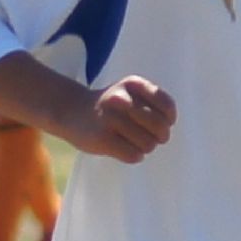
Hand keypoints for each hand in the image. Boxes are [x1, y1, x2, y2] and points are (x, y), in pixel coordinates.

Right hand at [59, 75, 176, 162]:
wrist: (71, 110)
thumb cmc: (110, 106)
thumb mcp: (130, 92)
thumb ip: (151, 103)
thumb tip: (167, 128)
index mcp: (133, 84)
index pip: (167, 105)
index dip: (169, 119)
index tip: (163, 122)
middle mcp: (122, 99)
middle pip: (160, 127)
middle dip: (160, 136)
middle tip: (152, 138)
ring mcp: (110, 119)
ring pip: (148, 144)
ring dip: (145, 147)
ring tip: (133, 142)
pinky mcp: (102, 139)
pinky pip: (133, 155)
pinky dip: (134, 156)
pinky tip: (124, 149)